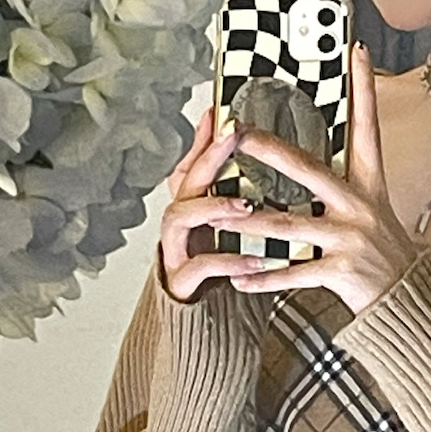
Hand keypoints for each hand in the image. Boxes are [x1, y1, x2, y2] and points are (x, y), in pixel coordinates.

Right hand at [160, 106, 268, 301]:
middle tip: (233, 137)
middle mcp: (177, 221)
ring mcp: (175, 249)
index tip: (220, 114)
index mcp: (190, 203)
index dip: (203, 137)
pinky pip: (198, 267)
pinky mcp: (181, 281)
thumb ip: (231, 185)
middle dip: (208, 157)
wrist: (200, 317)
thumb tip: (240, 148)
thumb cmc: (215, 259)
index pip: (192, 162)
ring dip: (213, 206)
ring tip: (245, 204)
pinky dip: (227, 261)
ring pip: (179, 218)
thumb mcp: (224, 219)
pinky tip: (255, 260)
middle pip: (185, 181)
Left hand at [208, 43, 420, 315]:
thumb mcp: (370, 207)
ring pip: (289, 225)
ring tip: (216, 218)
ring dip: (248, 224)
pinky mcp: (342, 271)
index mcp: (368, 183)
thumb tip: (306, 157)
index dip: (363, 88)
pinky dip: (262, 279)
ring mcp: (351, 238)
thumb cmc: (380, 250)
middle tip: (236, 133)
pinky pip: (293, 273)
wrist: (406, 299)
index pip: (366, 126)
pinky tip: (236, 279)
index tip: (356, 51)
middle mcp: (359, 205)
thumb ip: (341, 182)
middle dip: (269, 151)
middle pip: (309, 170)